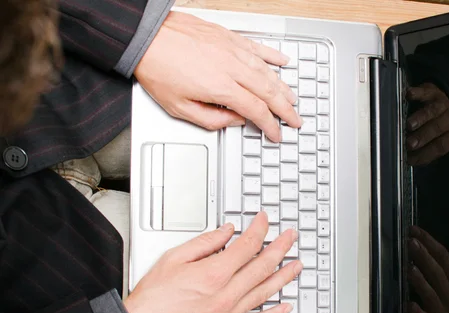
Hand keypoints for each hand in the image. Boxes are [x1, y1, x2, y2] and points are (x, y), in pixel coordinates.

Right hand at [124, 212, 302, 312]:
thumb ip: (204, 243)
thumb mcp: (173, 259)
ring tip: (298, 264)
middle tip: (291, 236)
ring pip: (265, 291)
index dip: (260, 229)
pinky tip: (285, 306)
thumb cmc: (151, 300)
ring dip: (285, 276)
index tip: (264, 220)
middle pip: (262, 266)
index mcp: (213, 274)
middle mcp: (225, 295)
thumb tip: (226, 232)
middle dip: (280, 247)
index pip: (247, 245)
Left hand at [134, 12, 301, 140]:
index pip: (256, 111)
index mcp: (221, 88)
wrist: (146, 36)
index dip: (270, 125)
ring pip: (268, 71)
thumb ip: (211, 119)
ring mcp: (233, 50)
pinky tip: (283, 62)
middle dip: (286, 110)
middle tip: (295, 120)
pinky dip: (273, 56)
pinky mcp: (229, 37)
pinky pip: (259, 47)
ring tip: (293, 99)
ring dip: (284, 87)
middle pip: (269, 92)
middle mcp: (232, 67)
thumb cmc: (158, 68)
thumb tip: (234, 122)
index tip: (276, 133)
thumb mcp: (179, 108)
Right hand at [406, 83, 448, 164]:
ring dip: (421, 118)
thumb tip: (407, 158)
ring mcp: (443, 104)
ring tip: (409, 125)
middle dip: (423, 136)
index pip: (441, 146)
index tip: (411, 158)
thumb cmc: (433, 130)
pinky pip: (426, 92)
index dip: (426, 152)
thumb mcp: (433, 143)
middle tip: (410, 143)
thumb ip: (423, 150)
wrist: (440, 105)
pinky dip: (418, 93)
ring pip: (434, 110)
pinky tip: (408, 95)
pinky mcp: (433, 91)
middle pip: (438, 128)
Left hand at [407, 226, 448, 312]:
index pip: (443, 256)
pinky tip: (409, 304)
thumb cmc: (434, 300)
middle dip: (424, 257)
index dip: (429, 242)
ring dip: (420, 281)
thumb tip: (411, 240)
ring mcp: (442, 310)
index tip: (414, 230)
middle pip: (438, 273)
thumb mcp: (437, 281)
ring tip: (409, 268)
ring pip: (432, 294)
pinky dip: (416, 311)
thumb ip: (428, 264)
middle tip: (411, 243)